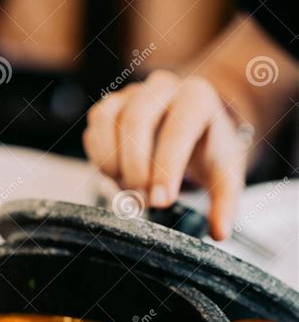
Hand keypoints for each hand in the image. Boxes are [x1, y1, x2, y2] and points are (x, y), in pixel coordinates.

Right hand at [83, 71, 249, 239]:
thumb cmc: (209, 149)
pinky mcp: (112, 103)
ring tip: (127, 189)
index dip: (166, 167)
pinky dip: (99, 154)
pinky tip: (115, 175)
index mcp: (197, 98)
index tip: (161, 202)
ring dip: (112, 161)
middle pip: (136, 119)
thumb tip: (219, 233)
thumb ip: (225, 204)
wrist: (195, 126)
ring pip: (108, 119)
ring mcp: (134, 92)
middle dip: (135, 167)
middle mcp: (164, 87)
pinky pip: (95, 124)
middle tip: (142, 201)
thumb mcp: (225, 175)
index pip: (178, 128)